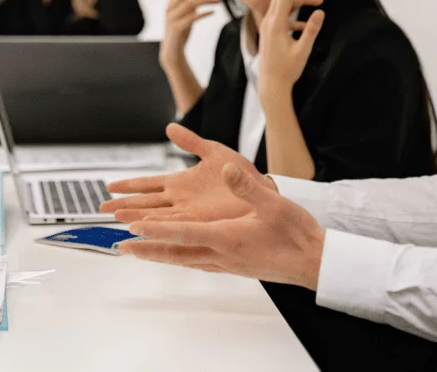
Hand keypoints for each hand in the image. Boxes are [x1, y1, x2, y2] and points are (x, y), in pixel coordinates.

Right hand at [100, 123, 273, 222]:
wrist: (264, 192)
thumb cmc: (244, 174)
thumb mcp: (215, 152)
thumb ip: (191, 142)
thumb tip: (170, 127)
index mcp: (182, 183)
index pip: (149, 184)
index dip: (129, 186)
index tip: (109, 186)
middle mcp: (181, 201)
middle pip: (145, 204)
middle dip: (124, 206)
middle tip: (102, 209)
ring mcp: (189, 214)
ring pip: (155, 217)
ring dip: (136, 218)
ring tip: (116, 220)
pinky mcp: (201, 224)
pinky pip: (174, 228)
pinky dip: (158, 229)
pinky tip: (143, 231)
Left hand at [120, 164, 325, 290]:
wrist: (314, 263)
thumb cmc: (296, 233)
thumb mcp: (274, 203)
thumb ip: (248, 187)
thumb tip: (226, 171)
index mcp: (227, 237)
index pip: (184, 232)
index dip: (157, 229)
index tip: (134, 226)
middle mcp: (222, 254)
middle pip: (176, 252)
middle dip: (147, 248)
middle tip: (122, 246)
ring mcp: (227, 263)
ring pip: (184, 260)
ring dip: (160, 255)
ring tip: (140, 252)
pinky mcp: (234, 266)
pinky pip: (198, 263)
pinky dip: (181, 258)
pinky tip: (177, 257)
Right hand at [159, 0, 219, 65]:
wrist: (172, 50)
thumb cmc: (180, 29)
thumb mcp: (186, 11)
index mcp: (171, 2)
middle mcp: (170, 8)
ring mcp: (172, 18)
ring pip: (190, 4)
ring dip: (206, 0)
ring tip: (219, 1)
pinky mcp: (178, 28)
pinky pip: (192, 17)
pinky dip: (203, 13)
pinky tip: (213, 11)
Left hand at [256, 0, 324, 93]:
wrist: (271, 85)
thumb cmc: (287, 70)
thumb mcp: (303, 50)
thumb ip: (311, 30)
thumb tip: (320, 12)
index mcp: (275, 24)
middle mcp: (269, 22)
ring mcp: (268, 27)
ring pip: (283, 5)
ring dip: (300, 1)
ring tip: (320, 0)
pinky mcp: (270, 33)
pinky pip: (282, 16)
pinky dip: (295, 15)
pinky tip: (309, 22)